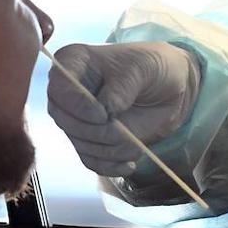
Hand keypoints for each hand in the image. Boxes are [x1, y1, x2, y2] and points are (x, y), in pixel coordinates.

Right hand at [47, 42, 200, 176]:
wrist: (168, 87)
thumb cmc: (152, 66)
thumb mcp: (143, 68)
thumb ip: (122, 87)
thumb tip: (107, 110)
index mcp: (74, 62)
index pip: (59, 87)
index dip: (78, 105)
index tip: (104, 115)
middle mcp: (69, 92)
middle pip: (64, 120)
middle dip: (95, 132)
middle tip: (123, 132)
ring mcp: (78, 118)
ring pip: (80, 143)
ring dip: (110, 149)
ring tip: (135, 141)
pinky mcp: (90, 140)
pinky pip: (91, 160)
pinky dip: (110, 166)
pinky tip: (129, 164)